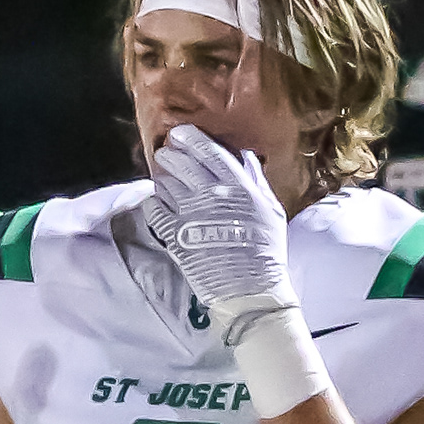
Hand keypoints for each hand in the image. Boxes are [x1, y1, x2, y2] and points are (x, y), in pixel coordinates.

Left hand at [147, 124, 294, 316]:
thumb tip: (245, 157)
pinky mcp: (175, 236)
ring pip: (166, 184)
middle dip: (171, 154)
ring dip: (162, 177)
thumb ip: (256, 182)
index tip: (180, 133)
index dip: (191, 138)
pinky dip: (152, 203)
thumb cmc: (266, 252)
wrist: (252, 290)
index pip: (209, 151)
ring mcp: (190, 215)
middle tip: (166, 154)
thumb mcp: (272, 211)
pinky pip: (154, 211)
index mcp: (237, 186)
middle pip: (182, 163)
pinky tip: (155, 202)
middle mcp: (211, 195)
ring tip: (162, 177)